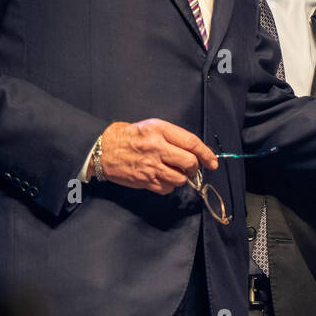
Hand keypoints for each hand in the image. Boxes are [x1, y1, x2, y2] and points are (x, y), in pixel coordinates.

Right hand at [91, 119, 217, 193]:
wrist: (103, 150)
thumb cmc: (128, 137)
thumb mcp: (151, 126)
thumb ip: (173, 136)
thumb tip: (195, 150)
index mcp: (159, 131)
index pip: (191, 143)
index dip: (206, 154)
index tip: (212, 161)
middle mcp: (156, 148)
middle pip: (189, 162)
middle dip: (195, 167)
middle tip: (191, 167)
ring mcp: (150, 166)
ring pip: (180, 178)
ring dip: (182, 177)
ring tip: (174, 171)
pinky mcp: (145, 180)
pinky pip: (167, 188)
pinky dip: (169, 185)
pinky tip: (162, 177)